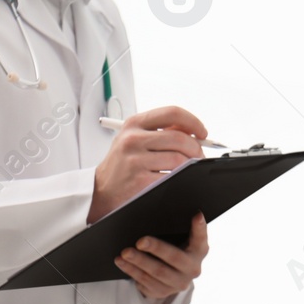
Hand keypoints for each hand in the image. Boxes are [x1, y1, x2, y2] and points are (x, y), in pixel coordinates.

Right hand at [89, 105, 206, 222]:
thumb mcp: (135, 139)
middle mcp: (133, 139)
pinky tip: (177, 179)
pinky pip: (171, 177)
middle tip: (199, 156)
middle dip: (196, 148)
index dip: (193, 121)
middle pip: (179, 138)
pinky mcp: (139, 181)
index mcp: (134, 124)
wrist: (100, 189)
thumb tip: (193, 130)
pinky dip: (181, 179)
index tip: (202, 133)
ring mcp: (135, 160)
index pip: (172, 113)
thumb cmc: (122, 163)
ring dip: (191, 165)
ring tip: (189, 168)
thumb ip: (161, 130)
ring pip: (179, 159)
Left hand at [115, 212, 207, 301]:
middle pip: (174, 257)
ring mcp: (178, 283)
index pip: (201, 237)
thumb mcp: (182, 237)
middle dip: (156, 248)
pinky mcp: (163, 292)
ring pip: (156, 272)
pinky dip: (131, 270)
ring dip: (138, 262)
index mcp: (199, 250)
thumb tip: (177, 211)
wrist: (172, 274)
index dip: (200, 227)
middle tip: (139, 241)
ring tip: (125, 252)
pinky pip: (145, 282)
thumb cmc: (175, 247)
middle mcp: (193, 269)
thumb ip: (182, 226)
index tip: (196, 214)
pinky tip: (121, 262)